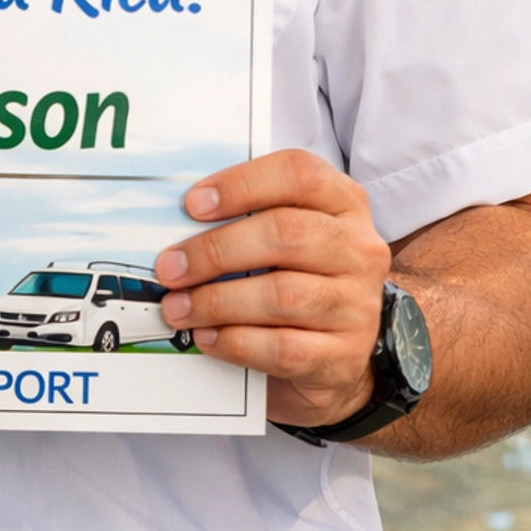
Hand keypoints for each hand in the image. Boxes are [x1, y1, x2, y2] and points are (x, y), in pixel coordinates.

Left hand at [155, 149, 390, 429]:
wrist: (334, 354)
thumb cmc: (296, 277)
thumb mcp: (283, 235)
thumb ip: (246, 218)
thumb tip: (176, 220)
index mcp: (344, 202)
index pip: (299, 174)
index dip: (242, 184)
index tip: (192, 204)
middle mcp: (359, 249)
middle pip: (286, 234)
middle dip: (215, 250)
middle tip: (170, 267)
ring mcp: (358, 305)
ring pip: (282, 295)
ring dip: (217, 301)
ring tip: (178, 308)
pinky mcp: (345, 356)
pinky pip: (284, 348)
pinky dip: (236, 342)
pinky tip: (207, 337)